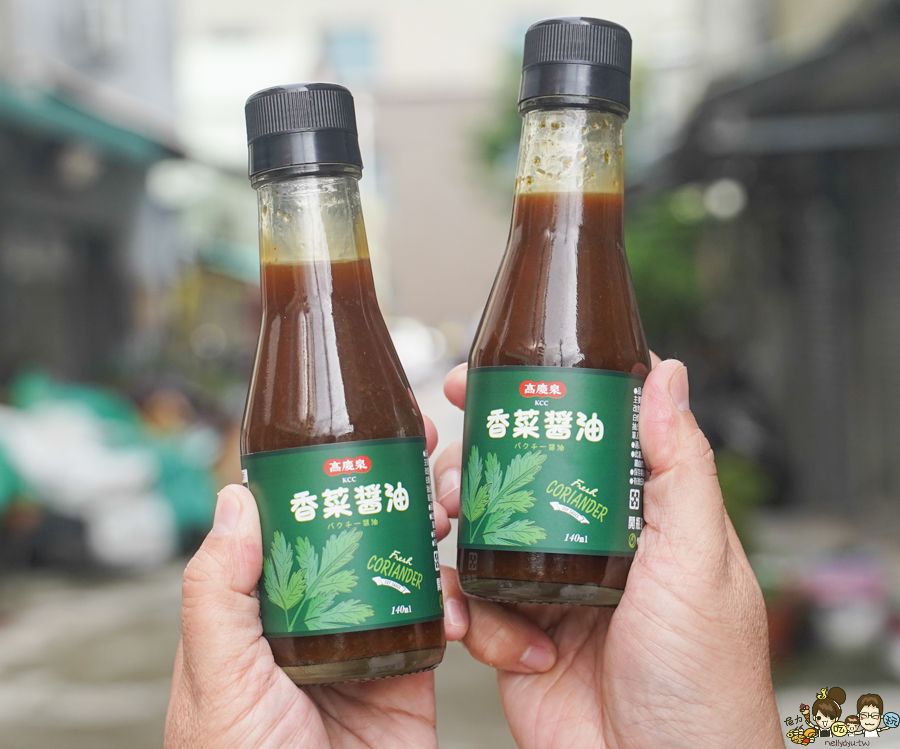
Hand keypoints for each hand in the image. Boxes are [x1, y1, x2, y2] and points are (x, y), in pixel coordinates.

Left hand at [165, 419, 465, 748]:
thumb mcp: (217, 677)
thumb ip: (217, 591)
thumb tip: (236, 497)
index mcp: (263, 606)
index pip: (292, 519)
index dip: (321, 471)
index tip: (354, 432)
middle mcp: (317, 611)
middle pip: (357, 527)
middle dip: (392, 483)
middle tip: (421, 444)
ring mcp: (369, 634)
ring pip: (406, 559)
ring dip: (432, 525)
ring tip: (450, 502)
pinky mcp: (412, 667)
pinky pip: (443, 615)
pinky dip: (461, 599)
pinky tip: (463, 595)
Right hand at [435, 358, 782, 748]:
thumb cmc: (701, 678)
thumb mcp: (698, 559)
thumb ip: (680, 467)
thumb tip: (665, 376)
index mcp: (638, 516)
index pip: (586, 437)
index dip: (540, 400)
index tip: (494, 378)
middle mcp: (588, 544)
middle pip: (520, 477)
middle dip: (476, 463)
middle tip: (454, 464)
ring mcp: (548, 588)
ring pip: (482, 533)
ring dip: (458, 531)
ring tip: (453, 533)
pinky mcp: (514, 634)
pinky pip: (472, 600)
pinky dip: (470, 613)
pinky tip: (486, 631)